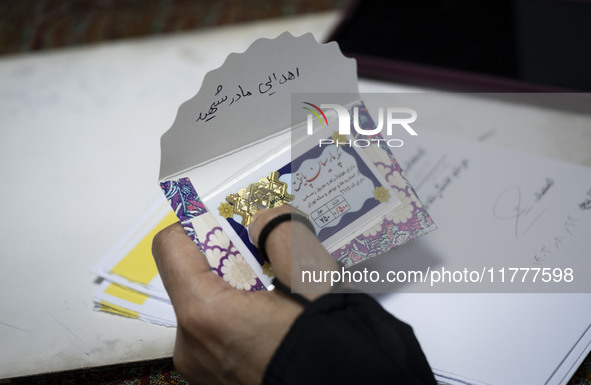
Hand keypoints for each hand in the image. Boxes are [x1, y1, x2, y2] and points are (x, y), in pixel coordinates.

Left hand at [152, 205, 336, 384]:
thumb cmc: (328, 350)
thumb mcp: (313, 278)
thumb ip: (283, 236)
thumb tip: (266, 219)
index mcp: (204, 314)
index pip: (171, 245)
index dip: (202, 225)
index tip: (237, 225)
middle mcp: (191, 344)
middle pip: (193, 274)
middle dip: (231, 258)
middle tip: (272, 262)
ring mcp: (200, 366)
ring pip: (207, 302)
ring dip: (239, 287)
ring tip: (280, 296)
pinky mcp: (214, 378)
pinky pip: (216, 331)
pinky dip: (240, 315)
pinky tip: (276, 321)